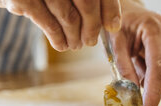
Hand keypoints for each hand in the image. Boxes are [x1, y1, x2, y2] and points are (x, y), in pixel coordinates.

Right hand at [0, 0, 121, 50]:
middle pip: (87, 3)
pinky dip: (58, 39)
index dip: (109, 10)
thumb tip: (111, 24)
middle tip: (90, 41)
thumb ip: (83, 0)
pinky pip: (48, 24)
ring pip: (69, 16)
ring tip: (76, 45)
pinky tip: (62, 45)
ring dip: (75, 37)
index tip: (112, 27)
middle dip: (92, 27)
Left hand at [110, 0, 160, 105]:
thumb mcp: (115, 44)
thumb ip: (124, 69)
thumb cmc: (120, 25)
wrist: (128, 11)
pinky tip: (149, 65)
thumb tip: (132, 97)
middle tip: (148, 87)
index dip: (155, 93)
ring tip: (143, 68)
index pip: (159, 68)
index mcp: (155, 29)